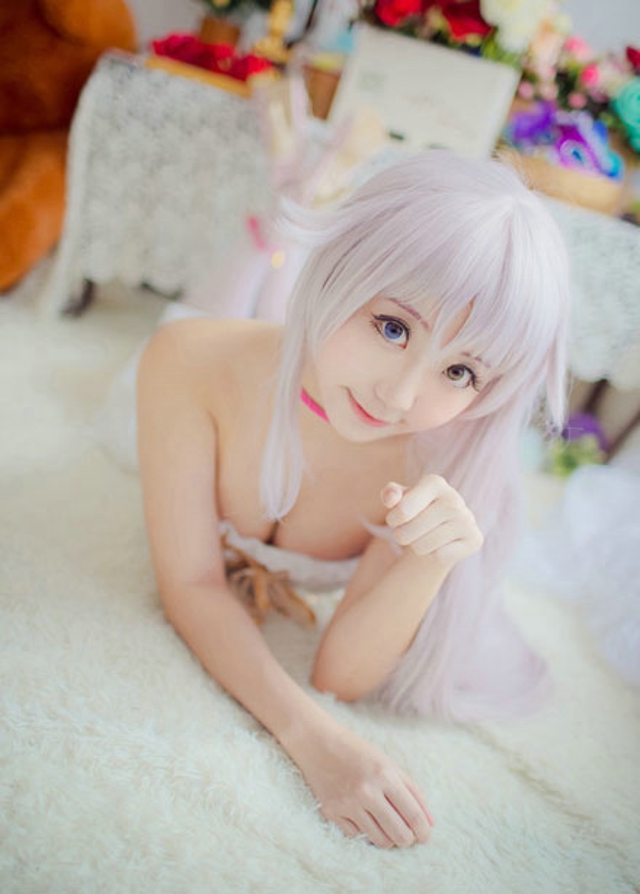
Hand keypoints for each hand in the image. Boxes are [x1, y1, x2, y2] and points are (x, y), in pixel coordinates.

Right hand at [288, 720, 433, 848]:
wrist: (317, 743)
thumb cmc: (357, 752)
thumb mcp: (388, 764)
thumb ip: (412, 791)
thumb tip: (429, 823)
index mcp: (385, 775)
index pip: (414, 815)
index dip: (424, 831)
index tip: (425, 836)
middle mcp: (367, 791)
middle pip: (400, 834)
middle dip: (408, 839)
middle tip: (407, 835)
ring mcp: (348, 803)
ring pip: (380, 840)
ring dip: (388, 839)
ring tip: (387, 827)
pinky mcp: (331, 812)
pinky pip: (357, 836)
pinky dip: (364, 831)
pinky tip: (363, 817)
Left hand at [381, 474, 482, 566]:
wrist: (440, 531)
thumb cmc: (415, 512)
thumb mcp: (399, 501)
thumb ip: (390, 494)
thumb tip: (391, 497)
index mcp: (435, 483)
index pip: (403, 510)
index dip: (393, 520)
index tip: (395, 519)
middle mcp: (454, 498)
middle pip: (411, 530)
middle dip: (402, 536)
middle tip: (407, 532)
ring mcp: (467, 519)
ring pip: (424, 545)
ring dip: (416, 547)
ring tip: (422, 538)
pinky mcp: (474, 539)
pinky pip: (440, 556)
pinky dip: (433, 555)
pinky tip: (439, 545)